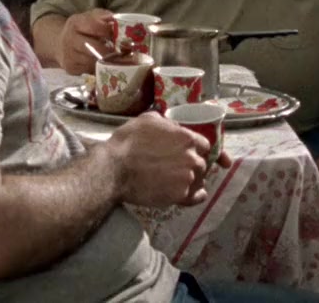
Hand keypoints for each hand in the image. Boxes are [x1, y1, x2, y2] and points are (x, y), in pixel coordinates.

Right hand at [56, 9, 114, 74]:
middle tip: (121, 51)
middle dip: (110, 50)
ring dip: (107, 61)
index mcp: (75, 23)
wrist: (59, 44)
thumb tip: (115, 20)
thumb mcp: (89, 17)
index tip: (119, 34)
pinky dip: (100, 68)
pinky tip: (104, 64)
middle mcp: (70, 39)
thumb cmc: (80, 29)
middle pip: (95, 48)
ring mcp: (69, 56)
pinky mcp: (71, 69)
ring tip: (115, 58)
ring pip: (94, 61)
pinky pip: (90, 70)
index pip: (96, 27)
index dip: (110, 31)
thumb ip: (103, 16)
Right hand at [104, 112, 230, 206]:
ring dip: (192, 180)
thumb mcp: (148, 120)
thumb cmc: (127, 142)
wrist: (114, 169)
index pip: (204, 145)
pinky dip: (194, 196)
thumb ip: (167, 123)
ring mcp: (187, 178)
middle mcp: (192, 158)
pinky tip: (191, 195)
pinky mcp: (179, 196)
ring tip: (178, 182)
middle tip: (178, 168)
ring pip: (199, 180)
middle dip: (192, 165)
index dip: (196, 149)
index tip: (188, 153)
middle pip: (201, 163)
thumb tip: (174, 127)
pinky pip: (196, 197)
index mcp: (187, 138)